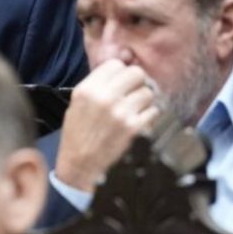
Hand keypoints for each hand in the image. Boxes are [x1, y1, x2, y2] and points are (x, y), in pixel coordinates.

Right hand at [55, 59, 158, 191]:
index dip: (121, 73)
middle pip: (136, 74)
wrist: (81, 168)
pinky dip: (149, 118)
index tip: (121, 83)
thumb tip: (121, 72)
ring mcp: (122, 113)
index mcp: (87, 90)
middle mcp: (105, 97)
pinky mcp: (137, 128)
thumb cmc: (79, 137)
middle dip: (137, 84)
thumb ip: (97, 86)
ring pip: (148, 93)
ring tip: (134, 113)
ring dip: (144, 102)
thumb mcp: (77, 105)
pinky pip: (155, 112)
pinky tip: (138, 126)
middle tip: (133, 95)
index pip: (115, 65)